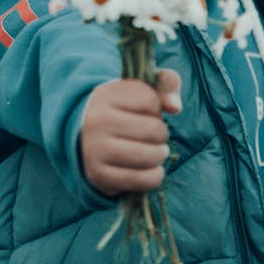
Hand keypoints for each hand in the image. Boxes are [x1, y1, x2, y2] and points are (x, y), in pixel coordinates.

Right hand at [80, 69, 181, 196]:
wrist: (88, 137)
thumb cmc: (125, 110)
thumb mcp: (142, 88)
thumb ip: (166, 83)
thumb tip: (175, 107)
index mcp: (106, 94)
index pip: (150, 100)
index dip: (157, 108)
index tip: (147, 112)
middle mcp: (96, 121)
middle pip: (153, 129)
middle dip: (161, 133)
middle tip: (155, 135)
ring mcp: (95, 149)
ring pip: (148, 156)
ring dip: (160, 155)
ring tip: (157, 151)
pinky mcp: (98, 175)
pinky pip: (141, 180)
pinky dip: (155, 176)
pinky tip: (153, 169)